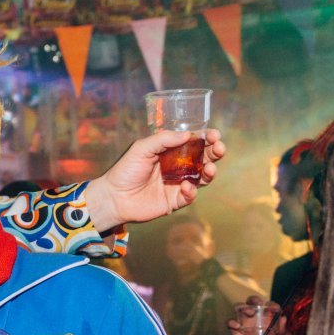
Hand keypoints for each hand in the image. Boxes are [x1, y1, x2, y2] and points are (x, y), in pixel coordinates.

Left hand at [85, 130, 225, 230]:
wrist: (114, 197)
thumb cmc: (125, 170)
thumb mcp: (141, 148)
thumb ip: (163, 140)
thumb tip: (188, 134)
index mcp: (170, 152)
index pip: (193, 142)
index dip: (206, 138)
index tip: (214, 134)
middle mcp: (177, 167)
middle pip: (203, 158)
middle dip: (215, 152)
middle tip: (219, 148)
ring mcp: (178, 184)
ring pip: (202, 177)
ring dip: (210, 172)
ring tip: (210, 169)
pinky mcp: (175, 201)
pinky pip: (190, 196)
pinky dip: (191, 192)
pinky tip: (186, 187)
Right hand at [227, 297, 293, 334]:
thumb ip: (284, 330)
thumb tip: (283, 318)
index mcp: (270, 317)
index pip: (270, 305)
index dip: (272, 304)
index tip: (275, 309)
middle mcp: (257, 317)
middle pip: (252, 301)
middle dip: (254, 299)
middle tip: (258, 304)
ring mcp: (246, 323)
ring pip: (240, 308)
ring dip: (243, 307)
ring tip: (249, 313)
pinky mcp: (237, 332)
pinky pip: (231, 324)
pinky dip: (231, 322)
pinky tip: (237, 326)